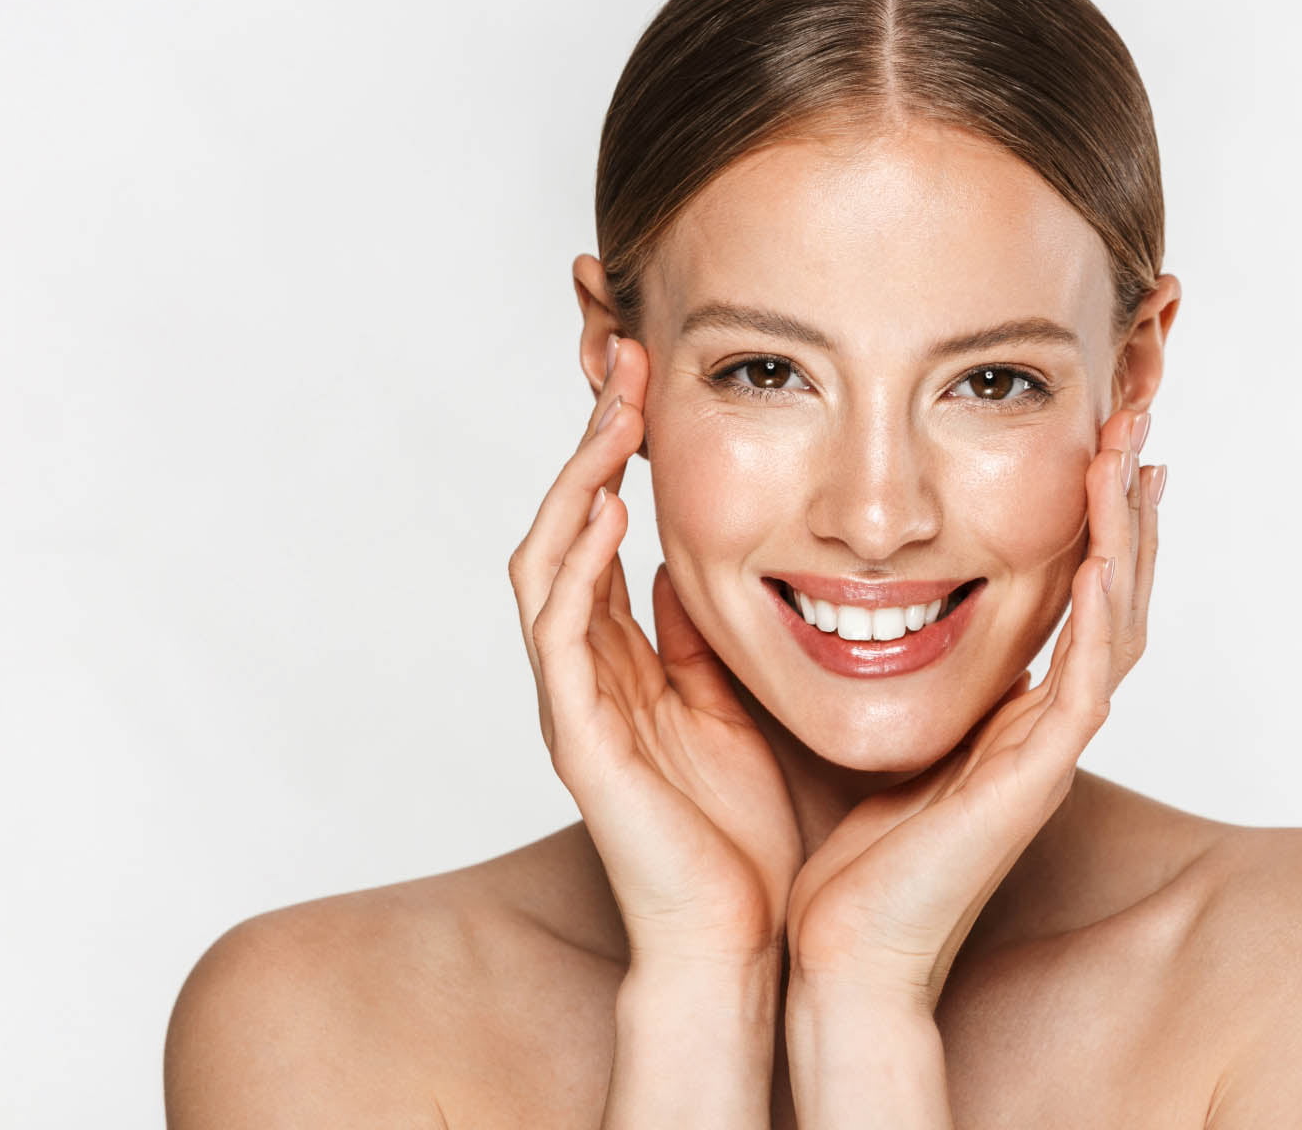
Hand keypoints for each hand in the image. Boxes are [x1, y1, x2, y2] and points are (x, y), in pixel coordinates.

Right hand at [509, 336, 802, 968]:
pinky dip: (577, 564)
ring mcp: (576, 702)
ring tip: (613, 406)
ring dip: (577, 478)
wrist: (742, 945)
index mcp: (630, 661)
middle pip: (567, 526)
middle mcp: (591, 671)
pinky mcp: (579, 739)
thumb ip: (718, 639)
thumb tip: (723, 566)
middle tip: (620, 356)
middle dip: (588, 440)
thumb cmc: (752, 835)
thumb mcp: (746, 705)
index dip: (620, 451)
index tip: (654, 375)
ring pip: (549, 563)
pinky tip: (608, 507)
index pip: (608, 530)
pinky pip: (559, 632)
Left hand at [784, 406, 1160, 1009]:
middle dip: (1123, 503)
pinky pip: (1088, 681)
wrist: (842, 956)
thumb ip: (843, 646)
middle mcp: (1039, 722)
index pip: (1063, 592)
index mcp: (1004, 708)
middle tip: (1135, 415)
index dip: (1081, 515)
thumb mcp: (843, 718)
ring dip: (1127, 536)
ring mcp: (1047, 750)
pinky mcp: (1038, 778)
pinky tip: (1107, 548)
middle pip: (1109, 592)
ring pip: (1116, 623)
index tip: (1084, 436)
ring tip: (1135, 451)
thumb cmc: (841, 857)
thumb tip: (804, 564)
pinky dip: (1103, 612)